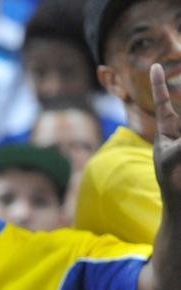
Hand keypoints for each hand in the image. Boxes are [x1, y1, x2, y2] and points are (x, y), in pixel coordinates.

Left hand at [151, 63, 180, 199]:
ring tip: (177, 160)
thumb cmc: (172, 180)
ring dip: (179, 143)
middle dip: (179, 105)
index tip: (154, 67)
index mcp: (168, 130)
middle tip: (174, 145)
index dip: (159, 85)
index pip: (163, 103)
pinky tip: (179, 161)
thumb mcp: (172, 158)